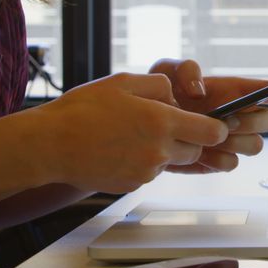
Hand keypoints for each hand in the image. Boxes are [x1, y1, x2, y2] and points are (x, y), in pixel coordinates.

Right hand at [29, 73, 228, 193]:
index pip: (212, 133)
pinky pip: (148, 174)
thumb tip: (176, 97)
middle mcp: (159, 151)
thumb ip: (159, 86)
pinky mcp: (132, 186)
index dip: (217, 129)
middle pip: (195, 151)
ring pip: (170, 162)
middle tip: (162, 125)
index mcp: (162, 122)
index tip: (213, 125)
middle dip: (188, 139)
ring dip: (163, 151)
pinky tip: (118, 150)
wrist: (50, 145)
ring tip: (131, 136)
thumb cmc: (83, 110)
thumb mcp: (123, 82)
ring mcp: (146, 172)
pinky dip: (141, 163)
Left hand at [149, 59, 267, 173]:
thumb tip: (201, 90)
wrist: (141, 126)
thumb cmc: (159, 92)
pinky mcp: (217, 160)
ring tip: (209, 137)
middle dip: (251, 121)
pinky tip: (198, 151)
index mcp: (235, 91)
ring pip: (255, 146)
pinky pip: (231, 164)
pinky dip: (217, 160)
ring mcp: (230, 140)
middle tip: (225, 120)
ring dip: (236, 142)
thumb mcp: (167, 69)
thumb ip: (186, 69)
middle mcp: (239, 115)